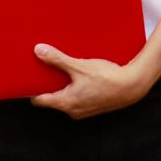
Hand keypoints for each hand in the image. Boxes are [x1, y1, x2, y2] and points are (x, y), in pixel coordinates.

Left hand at [29, 44, 149, 118]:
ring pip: (65, 97)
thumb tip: (38, 51)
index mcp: (66, 103)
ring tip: (62, 69)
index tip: (27, 78)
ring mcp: (83, 110)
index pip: (40, 100)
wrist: (132, 86)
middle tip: (44, 69)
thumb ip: (57, 59)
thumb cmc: (106, 78)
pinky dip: (74, 88)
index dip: (31, 89)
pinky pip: (77, 97)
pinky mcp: (93, 106)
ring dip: (62, 85)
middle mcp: (73, 110)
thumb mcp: (79, 66)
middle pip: (52, 98)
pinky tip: (78, 75)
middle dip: (48, 84)